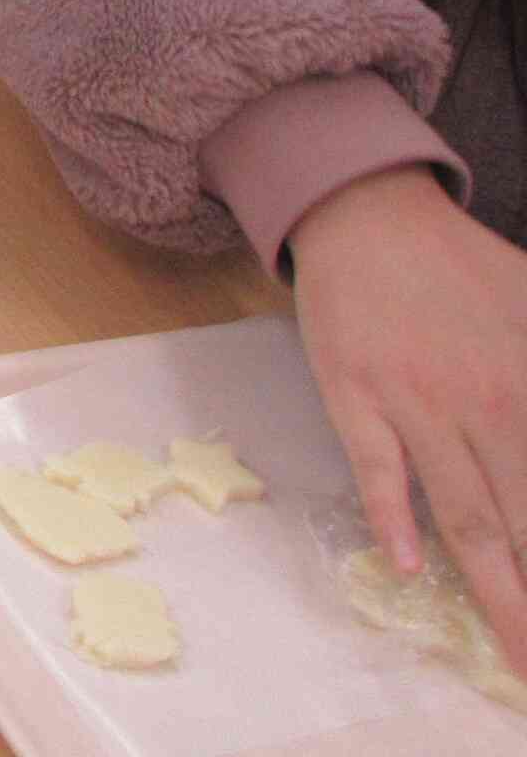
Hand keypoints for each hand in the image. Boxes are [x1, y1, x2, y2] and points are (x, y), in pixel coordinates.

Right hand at [291, 164, 526, 674]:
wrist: (368, 213)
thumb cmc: (460, 266)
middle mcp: (486, 403)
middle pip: (524, 526)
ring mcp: (415, 404)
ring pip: (464, 515)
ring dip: (494, 592)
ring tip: (513, 652)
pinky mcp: (356, 396)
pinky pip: (378, 468)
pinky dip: (392, 518)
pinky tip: (405, 565)